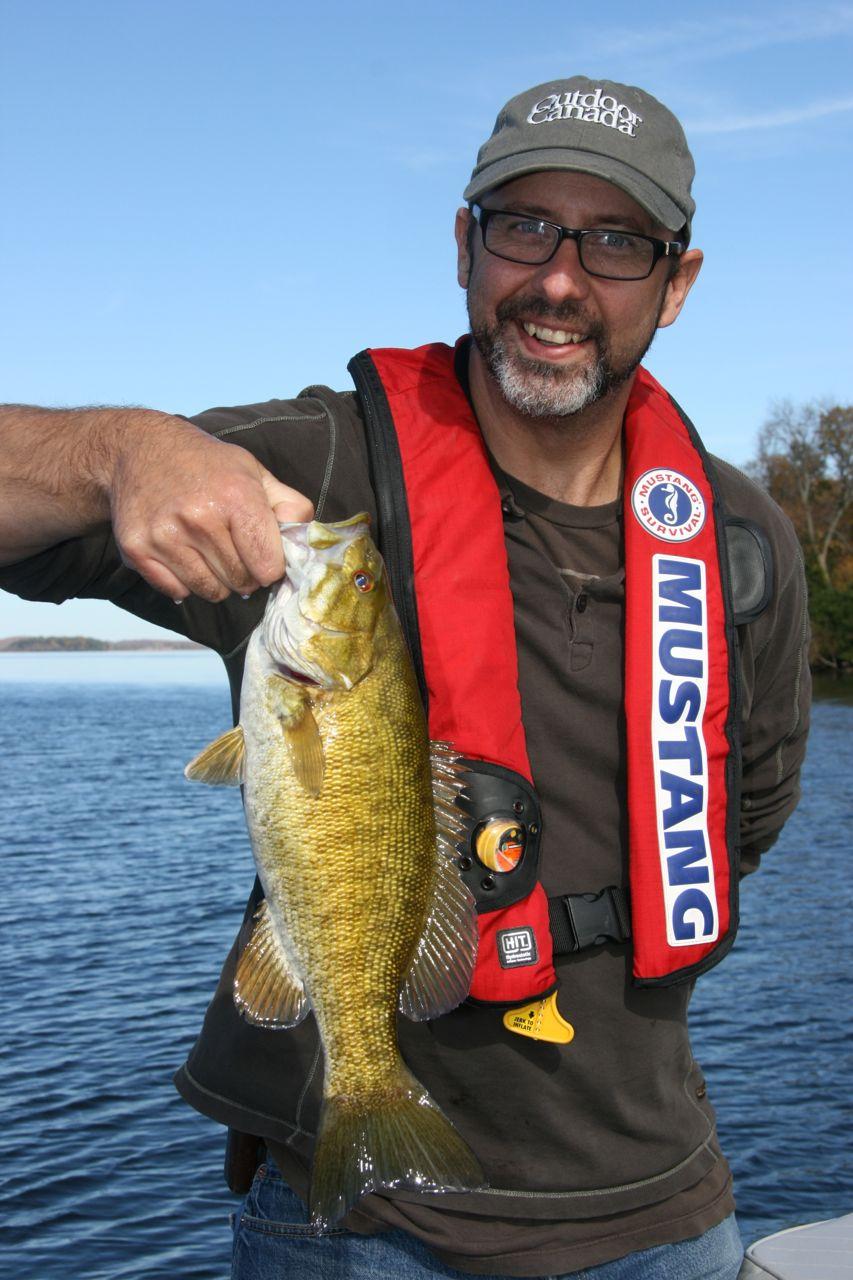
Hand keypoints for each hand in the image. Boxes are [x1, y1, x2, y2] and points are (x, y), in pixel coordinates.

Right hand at [111, 416, 313, 601]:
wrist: (139, 449)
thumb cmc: (207, 465)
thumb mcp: (253, 472)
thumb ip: (288, 506)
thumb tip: (304, 542)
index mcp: (236, 497)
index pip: (268, 567)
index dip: (270, 565)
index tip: (261, 552)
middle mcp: (199, 517)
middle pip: (241, 583)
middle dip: (244, 573)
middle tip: (231, 547)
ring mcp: (165, 536)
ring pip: (210, 592)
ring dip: (215, 580)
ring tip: (207, 549)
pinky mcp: (138, 550)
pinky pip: (178, 591)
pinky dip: (184, 581)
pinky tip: (181, 553)